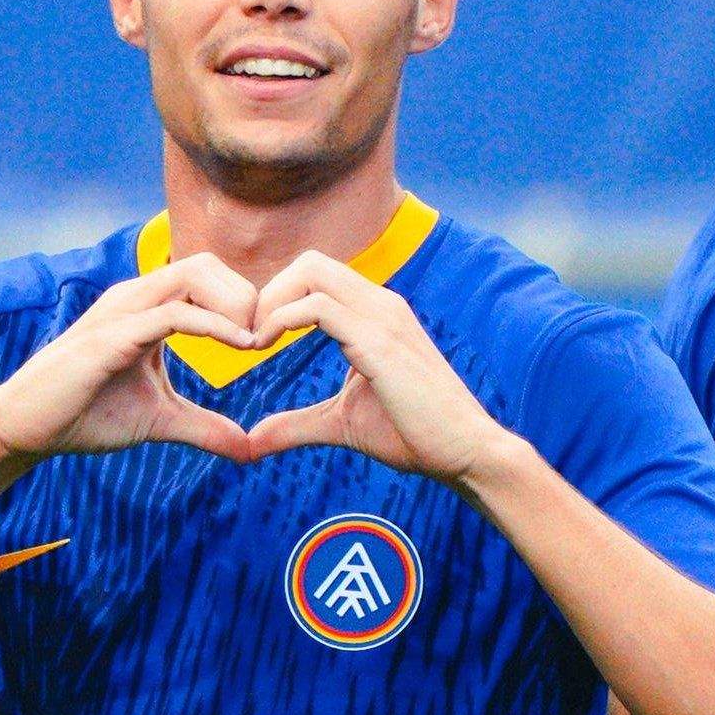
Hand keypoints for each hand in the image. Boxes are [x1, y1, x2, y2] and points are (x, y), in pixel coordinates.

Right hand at [0, 257, 263, 466]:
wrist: (27, 428)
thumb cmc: (85, 415)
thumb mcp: (161, 421)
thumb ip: (206, 428)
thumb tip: (249, 450)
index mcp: (145, 308)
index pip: (205, 277)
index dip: (243, 300)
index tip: (267, 339)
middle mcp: (133, 299)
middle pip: (204, 264)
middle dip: (245, 293)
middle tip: (266, 336)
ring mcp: (120, 312)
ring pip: (191, 276)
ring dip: (235, 303)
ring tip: (256, 340)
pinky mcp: (111, 336)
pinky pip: (173, 314)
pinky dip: (213, 325)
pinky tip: (239, 345)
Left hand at [235, 254, 513, 485]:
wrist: (465, 451)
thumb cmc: (414, 435)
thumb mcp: (341, 424)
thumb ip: (296, 425)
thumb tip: (252, 441)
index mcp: (376, 315)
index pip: (317, 277)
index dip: (278, 299)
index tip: (255, 340)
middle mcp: (380, 305)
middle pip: (310, 262)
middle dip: (268, 292)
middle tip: (248, 337)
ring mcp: (382, 317)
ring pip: (311, 272)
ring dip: (269, 302)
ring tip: (252, 342)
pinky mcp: (379, 341)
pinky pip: (317, 306)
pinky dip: (280, 319)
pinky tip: (263, 347)